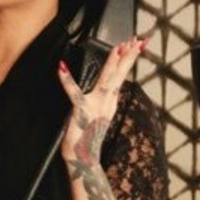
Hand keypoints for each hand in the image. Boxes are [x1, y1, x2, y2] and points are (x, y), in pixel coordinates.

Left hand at [58, 36, 146, 163]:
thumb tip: (113, 87)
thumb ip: (106, 100)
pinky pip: (73, 93)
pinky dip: (67, 80)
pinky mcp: (81, 112)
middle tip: (138, 40)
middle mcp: (106, 103)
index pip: (121, 75)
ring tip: (118, 48)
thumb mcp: (101, 115)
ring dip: (112, 64)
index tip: (137, 44)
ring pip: (107, 81)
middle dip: (129, 57)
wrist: (83, 159)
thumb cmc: (87, 137)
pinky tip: (61, 67)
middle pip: (120, 76)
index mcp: (110, 102)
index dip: (129, 59)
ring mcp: (95, 107)